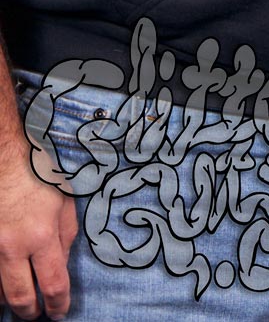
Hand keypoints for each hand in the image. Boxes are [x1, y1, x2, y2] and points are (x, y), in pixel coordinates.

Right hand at [0, 143, 74, 318]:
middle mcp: (12, 246)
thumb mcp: (65, 204)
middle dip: (30, 311)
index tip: (60, 312)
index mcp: (42, 235)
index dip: (57, 304)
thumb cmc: (39, 176)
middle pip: (19, 296)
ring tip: (21, 299)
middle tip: (36, 314)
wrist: (3, 159)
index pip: (52, 284)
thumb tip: (60, 266)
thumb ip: (65, 239)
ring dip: (8, 300)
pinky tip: (3, 284)